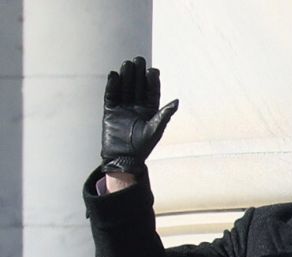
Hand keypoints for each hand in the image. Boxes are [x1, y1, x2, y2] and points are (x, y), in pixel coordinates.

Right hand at [101, 57, 178, 173]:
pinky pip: (111, 95)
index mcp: (150, 111)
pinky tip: (114, 75)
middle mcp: (137, 106)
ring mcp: (123, 107)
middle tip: (139, 60)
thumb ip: (164, 115)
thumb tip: (177, 101)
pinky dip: (112, 85)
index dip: (152, 81)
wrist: (124, 158)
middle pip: (138, 86)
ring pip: (125, 88)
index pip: (151, 92)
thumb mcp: (155, 130)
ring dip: (126, 76)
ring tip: (127, 64)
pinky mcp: (110, 110)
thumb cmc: (143, 146)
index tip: (153, 70)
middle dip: (138, 74)